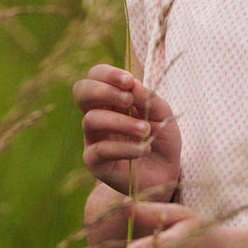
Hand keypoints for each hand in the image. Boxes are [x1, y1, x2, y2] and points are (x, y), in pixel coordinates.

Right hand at [73, 64, 181, 197]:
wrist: (165, 173)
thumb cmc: (161, 138)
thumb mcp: (163, 115)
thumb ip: (149, 98)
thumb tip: (133, 85)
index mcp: (111, 98)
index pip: (96, 76)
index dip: (107, 74)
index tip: (129, 81)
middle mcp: (98, 114)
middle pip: (81, 92)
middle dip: (103, 90)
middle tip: (128, 99)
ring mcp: (93, 138)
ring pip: (91, 120)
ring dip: (121, 122)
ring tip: (145, 130)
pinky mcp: (94, 162)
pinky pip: (100, 149)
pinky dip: (124, 148)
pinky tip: (143, 149)